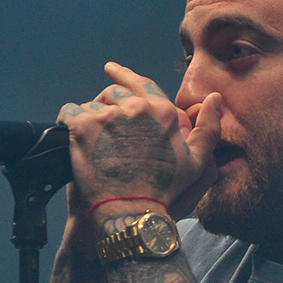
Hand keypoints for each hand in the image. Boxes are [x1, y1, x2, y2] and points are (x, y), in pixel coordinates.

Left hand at [57, 62, 220, 220]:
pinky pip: (68, 113)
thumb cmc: (164, 193)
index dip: (123, 75)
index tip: (111, 69)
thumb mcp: (197, 163)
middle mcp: (135, 108)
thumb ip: (208, 129)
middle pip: (112, 93)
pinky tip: (71, 138)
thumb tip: (215, 99)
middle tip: (102, 128)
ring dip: (89, 119)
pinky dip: (67, 123)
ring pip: (90, 105)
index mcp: (161, 112)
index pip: (140, 82)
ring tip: (91, 143)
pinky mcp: (83, 126)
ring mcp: (108, 116)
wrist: (130, 214)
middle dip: (106, 106)